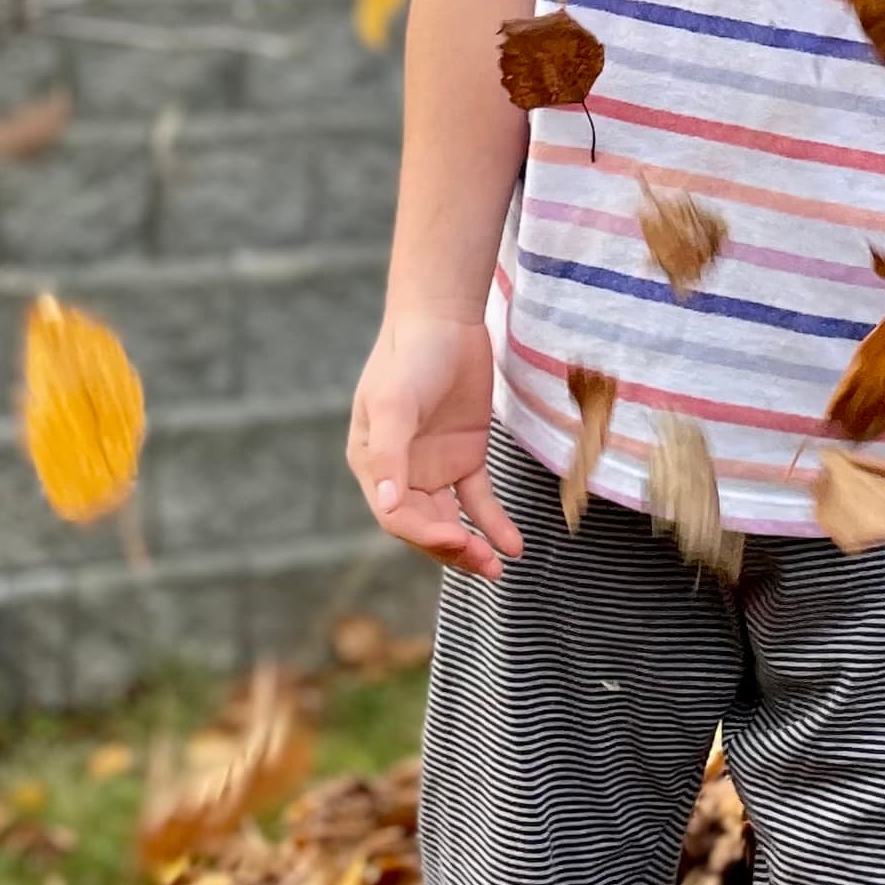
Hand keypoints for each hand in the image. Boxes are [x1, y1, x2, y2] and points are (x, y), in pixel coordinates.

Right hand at [349, 313, 524, 579]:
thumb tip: (384, 505)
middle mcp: (400, 472)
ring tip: (498, 566)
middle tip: (484, 564)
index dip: (424, 534)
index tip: (459, 539)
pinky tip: (513, 545)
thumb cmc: (410, 356)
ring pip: (451, 520)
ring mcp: (433, 466)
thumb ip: (389, 454)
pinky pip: (478, 500)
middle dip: (452, 549)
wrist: (444, 317)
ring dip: (472, 546)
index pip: (395, 515)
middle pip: (423, 525)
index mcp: (371, 462)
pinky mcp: (464, 456)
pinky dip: (495, 523)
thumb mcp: (395, 402)